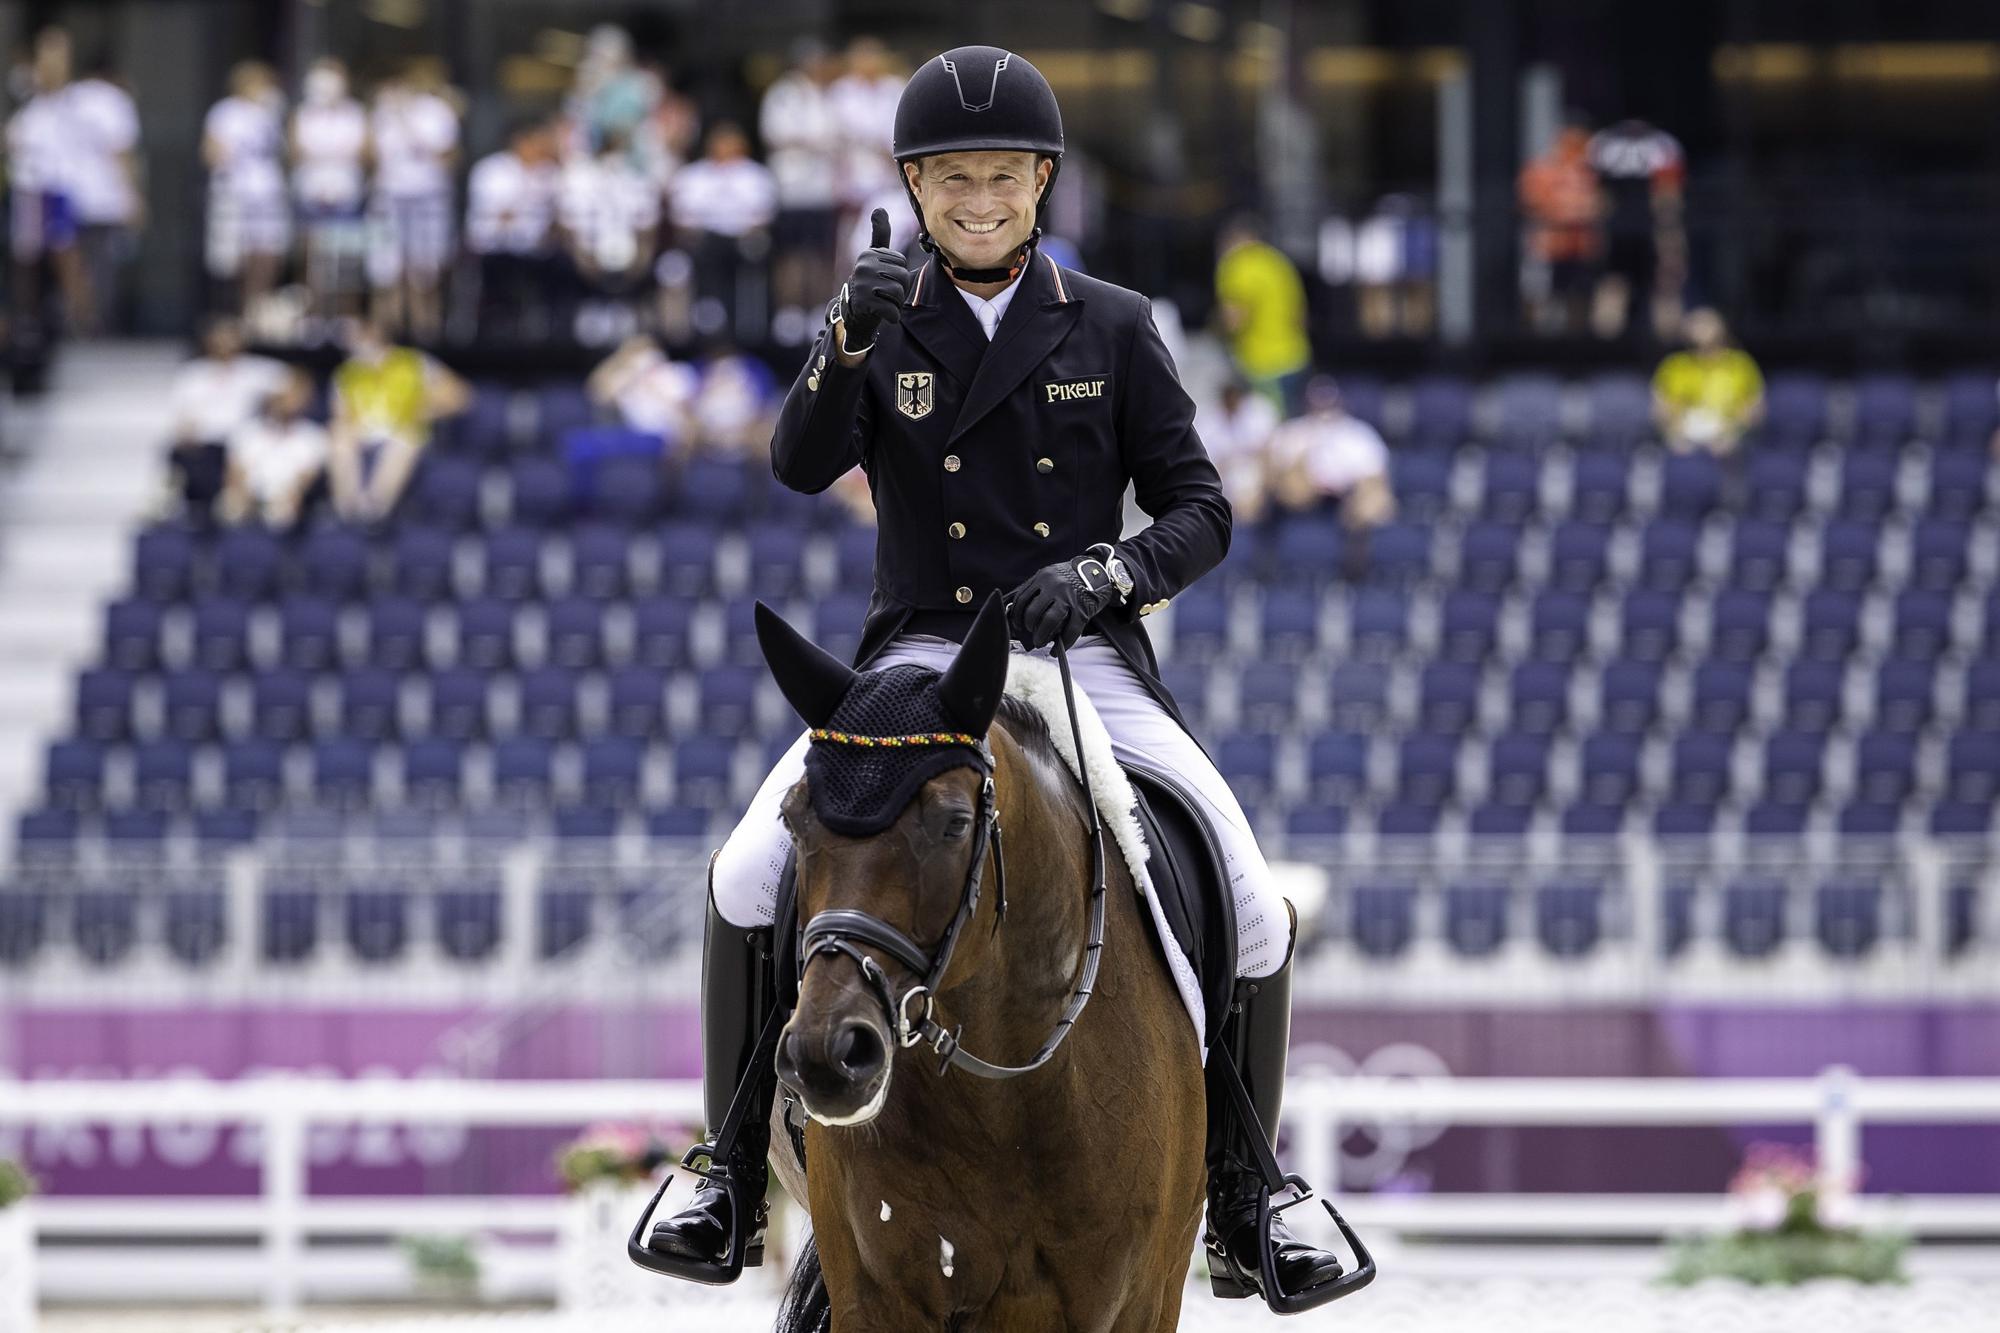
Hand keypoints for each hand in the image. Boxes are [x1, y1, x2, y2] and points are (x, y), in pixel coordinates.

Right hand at [837, 208, 911, 354]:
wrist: (853, 312)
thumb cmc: (869, 282)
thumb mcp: (874, 257)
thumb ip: (880, 234)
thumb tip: (879, 208)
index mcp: (869, 254)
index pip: (902, 263)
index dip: (899, 275)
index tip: (884, 279)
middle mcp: (863, 266)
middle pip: (902, 277)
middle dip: (899, 290)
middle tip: (884, 294)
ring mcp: (862, 284)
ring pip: (898, 293)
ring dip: (896, 303)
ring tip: (883, 303)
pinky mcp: (864, 303)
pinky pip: (892, 310)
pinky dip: (892, 316)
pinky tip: (884, 315)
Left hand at [1006, 550, 1120, 650]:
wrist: (1099, 572)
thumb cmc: (1072, 577)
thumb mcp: (1051, 576)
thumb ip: (1037, 589)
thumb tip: (1020, 612)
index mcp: (1043, 577)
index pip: (1022, 598)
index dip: (1016, 615)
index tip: (1017, 624)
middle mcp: (1054, 586)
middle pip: (1033, 612)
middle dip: (1029, 627)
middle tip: (1031, 634)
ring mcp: (1069, 597)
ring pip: (1049, 621)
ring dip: (1041, 636)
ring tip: (1040, 642)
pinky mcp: (1082, 609)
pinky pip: (1070, 630)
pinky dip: (1062, 644)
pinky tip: (1056, 650)